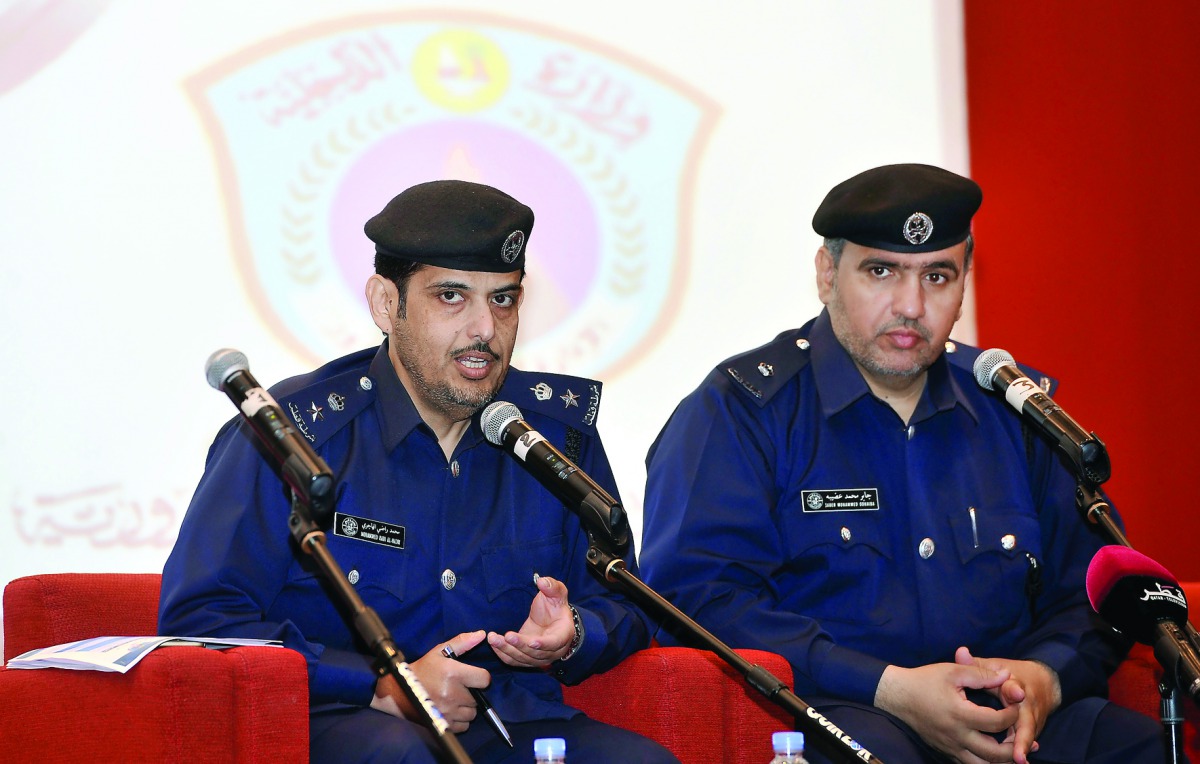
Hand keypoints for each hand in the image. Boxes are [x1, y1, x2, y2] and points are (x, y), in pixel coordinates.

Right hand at [370, 630, 489, 732]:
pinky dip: (460, 720)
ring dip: (466, 707)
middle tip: (458, 688)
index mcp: (453, 673)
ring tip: (453, 699)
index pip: (484, 679)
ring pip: (472, 713)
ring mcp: (448, 711)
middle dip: (471, 693)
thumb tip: (482, 634)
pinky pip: (464, 726)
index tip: (471, 677)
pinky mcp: (444, 724)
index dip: (480, 677)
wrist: (400, 691)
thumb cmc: (423, 669)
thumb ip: (462, 642)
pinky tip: (450, 710)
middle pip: (478, 698)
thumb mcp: (440, 651)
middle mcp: (452, 693)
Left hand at [488, 575, 574, 667]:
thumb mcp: (557, 593)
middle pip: (536, 654)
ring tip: (493, 638)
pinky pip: (515, 661)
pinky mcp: (527, 658)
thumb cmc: (556, 606)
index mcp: (563, 634)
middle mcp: (553, 651)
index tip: (531, 641)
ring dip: (507, 650)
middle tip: (506, 636)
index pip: (554, 642)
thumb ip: (552, 587)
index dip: (543, 644)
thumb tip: (542, 581)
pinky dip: (503, 654)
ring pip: (523, 659)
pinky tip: (494, 644)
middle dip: (520, 645)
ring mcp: (539, 657)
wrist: (551, 620)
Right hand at [874, 660, 1017, 762]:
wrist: (897, 696)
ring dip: (1001, 760)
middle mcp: (956, 736)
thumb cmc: (925, 680)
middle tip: (1023, 734)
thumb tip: (1006, 676)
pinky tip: (993, 752)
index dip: (1012, 714)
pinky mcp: (945, 751)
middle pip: (995, 753)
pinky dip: (985, 761)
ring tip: (1014, 749)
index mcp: (960, 715)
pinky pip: (969, 763)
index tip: (1015, 704)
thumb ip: (981, 674)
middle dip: (1015, 746)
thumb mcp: (953, 671)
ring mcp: (950, 747)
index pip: (997, 722)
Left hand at [954, 646, 1061, 763]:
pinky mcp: (1030, 732)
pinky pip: (1023, 745)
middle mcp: (1027, 706)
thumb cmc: (1011, 674)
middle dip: (1022, 740)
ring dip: (1020, 750)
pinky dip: (1017, 754)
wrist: (1043, 683)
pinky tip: (1011, 763)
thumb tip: (960, 652)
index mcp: (1016, 686)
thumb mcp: (994, 665)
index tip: (1015, 693)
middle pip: (1026, 724)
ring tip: (1015, 762)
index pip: (1015, 688)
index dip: (1014, 690)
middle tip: (1017, 755)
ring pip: (1026, 738)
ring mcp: (1031, 721)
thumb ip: (976, 664)